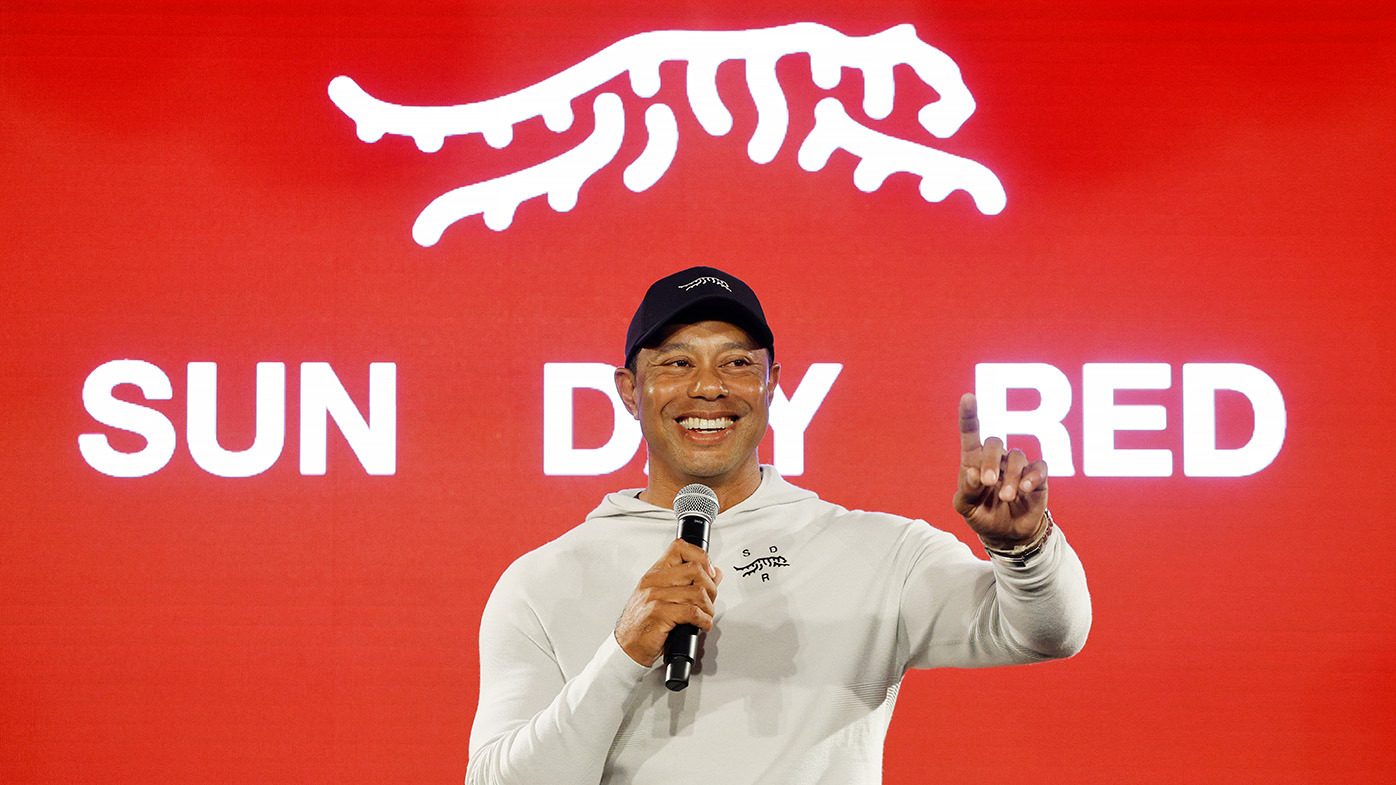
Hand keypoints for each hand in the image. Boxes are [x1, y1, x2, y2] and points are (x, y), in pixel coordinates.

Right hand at [614, 539, 721, 666]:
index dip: (701, 557)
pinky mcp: (659, 614)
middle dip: (711, 588)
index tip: (709, 572)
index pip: (680, 547)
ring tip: (705, 615)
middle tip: (709, 601)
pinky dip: (703, 620)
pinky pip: (692, 612)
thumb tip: (715, 572)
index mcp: (655, 573)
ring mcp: (655, 597)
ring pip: (697, 592)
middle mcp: (654, 582)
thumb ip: (690, 583)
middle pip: (695, 570)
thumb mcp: (664, 597)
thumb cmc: (644, 623)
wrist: (627, 647)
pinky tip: (701, 624)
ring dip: (709, 608)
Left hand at [952, 393, 1048, 548]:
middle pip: (995, 442)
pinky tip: (1026, 488)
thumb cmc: (982, 515)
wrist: (1006, 535)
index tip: (968, 397)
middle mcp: (996, 458)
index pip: (971, 432)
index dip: (969, 414)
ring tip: (1006, 497)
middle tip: (987, 482)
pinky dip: (1033, 476)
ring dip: (1011, 477)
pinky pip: (1039, 466)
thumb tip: (973, 474)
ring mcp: (1017, 466)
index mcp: (974, 460)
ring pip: (1017, 455)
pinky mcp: (1037, 477)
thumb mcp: (966, 509)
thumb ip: (966, 492)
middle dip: (991, 461)